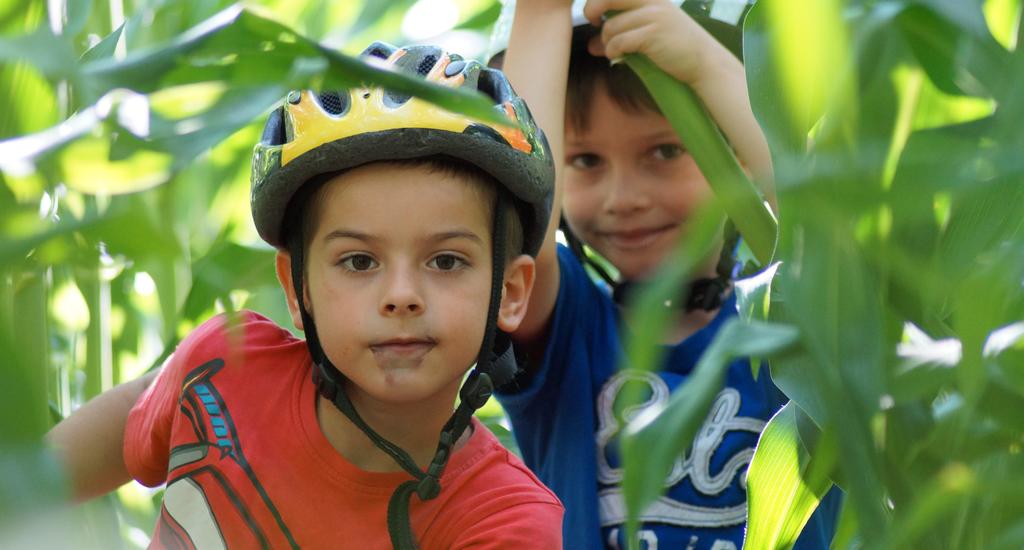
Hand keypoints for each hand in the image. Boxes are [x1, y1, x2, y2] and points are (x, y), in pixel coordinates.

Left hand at [582, 0, 731, 85]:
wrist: (703, 61)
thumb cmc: (675, 47)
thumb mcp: (649, 31)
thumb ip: (621, 32)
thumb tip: (592, 45)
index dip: (597, 0)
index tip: (594, 15)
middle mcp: (651, 1)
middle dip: (591, 10)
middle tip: (593, 23)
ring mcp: (653, 16)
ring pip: (611, 26)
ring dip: (607, 42)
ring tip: (614, 51)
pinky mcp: (652, 34)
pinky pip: (619, 42)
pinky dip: (613, 51)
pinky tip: (618, 56)